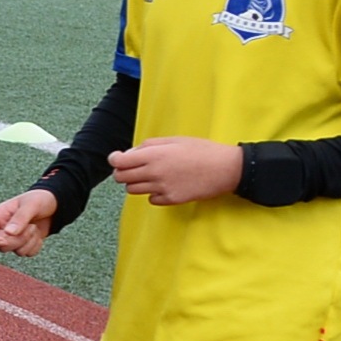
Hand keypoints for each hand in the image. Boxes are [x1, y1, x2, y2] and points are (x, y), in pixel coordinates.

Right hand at [0, 189, 57, 257]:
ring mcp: (13, 238)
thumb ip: (20, 218)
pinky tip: (38, 234)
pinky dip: (35, 246)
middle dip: (18, 240)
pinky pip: (27, 253)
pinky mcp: (24, 244)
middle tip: (31, 227)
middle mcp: (2, 228)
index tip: (3, 241)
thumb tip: (9, 233)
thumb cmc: (40, 199)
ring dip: (29, 242)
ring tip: (34, 227)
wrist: (55, 205)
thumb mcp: (31, 204)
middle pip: (1, 246)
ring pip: (15, 251)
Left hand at [108, 137, 242, 206]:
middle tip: (131, 169)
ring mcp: (162, 188)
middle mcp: (154, 173)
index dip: (115, 160)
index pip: (119, 162)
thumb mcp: (174, 140)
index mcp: (154, 155)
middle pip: (121, 178)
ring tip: (150, 176)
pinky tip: (164, 185)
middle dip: (122, 172)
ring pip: (133, 190)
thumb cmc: (201, 150)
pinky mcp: (172, 200)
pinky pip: (151, 199)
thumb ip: (148, 146)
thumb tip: (129, 154)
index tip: (117, 159)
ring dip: (136, 183)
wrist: (226, 168)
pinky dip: (153, 193)